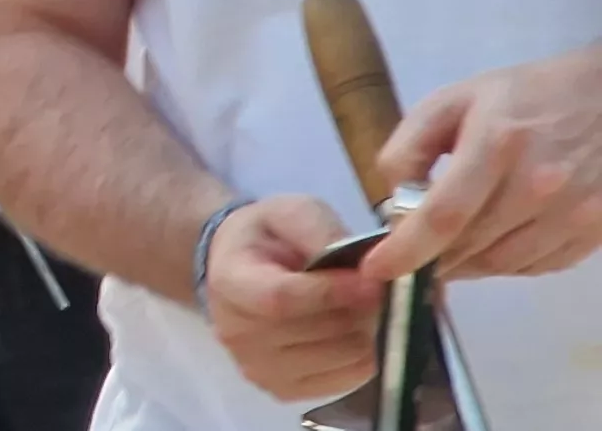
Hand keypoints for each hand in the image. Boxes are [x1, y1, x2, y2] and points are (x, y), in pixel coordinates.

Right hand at [204, 195, 385, 403]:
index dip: (332, 293)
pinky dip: (362, 355)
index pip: (281, 299)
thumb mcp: (291, 212)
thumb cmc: (268, 236)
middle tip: (371, 287)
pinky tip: (351, 331)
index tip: (372, 281)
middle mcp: (234, 333)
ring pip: (339, 357)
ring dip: (363, 330)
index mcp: (229, 282)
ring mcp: (256, 368)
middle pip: (317, 331)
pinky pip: (347, 380)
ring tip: (357, 307)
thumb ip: (321, 231)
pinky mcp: (281, 390)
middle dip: (357, 308)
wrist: (237, 267)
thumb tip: (365, 267)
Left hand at [368, 41, 601, 280]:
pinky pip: (537, 266)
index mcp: (497, 145)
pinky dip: (505, 264)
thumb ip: (410, 146)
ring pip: (503, 265)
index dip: (406, 250)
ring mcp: (574, 213)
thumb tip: (394, 200)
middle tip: (410, 254)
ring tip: (449, 248)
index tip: (376, 269)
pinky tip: (493, 242)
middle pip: (471, 247)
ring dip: (467, 265)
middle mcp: (540, 186)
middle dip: (431, 258)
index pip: (444, 215)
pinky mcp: (596, 232)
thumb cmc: (525, 95)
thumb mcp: (454, 100)